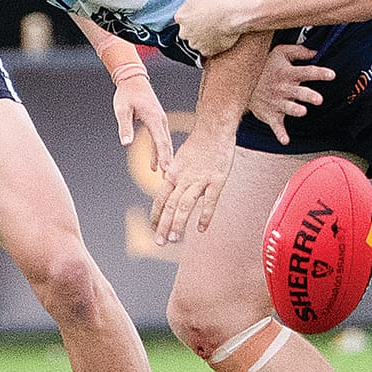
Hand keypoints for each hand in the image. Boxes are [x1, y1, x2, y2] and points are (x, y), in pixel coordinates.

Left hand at [110, 68, 174, 170]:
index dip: (163, 156)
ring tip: (164, 177)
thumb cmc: (126, 94)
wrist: (133, 81)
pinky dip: (158, 153)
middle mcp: (160, 121)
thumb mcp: (122, 110)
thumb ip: (125, 127)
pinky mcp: (157, 123)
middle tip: (169, 180)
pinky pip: (159, 141)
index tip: (165, 169)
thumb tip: (126, 144)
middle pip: (166, 145)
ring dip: (164, 159)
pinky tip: (155, 166)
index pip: (160, 141)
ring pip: (164, 144)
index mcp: (153, 118)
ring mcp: (160, 122)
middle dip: (167, 162)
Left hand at [149, 126, 234, 243]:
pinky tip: (201, 229)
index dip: (156, 215)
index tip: (154, 229)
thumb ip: (175, 175)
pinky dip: (204, 216)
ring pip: (185, 206)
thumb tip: (168, 187)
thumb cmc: (199, 144)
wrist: (214, 129)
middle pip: (170, 206)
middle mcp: (184, 179)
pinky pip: (209, 202)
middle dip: (163, 225)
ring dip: (178, 224)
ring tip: (174, 239)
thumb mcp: (180, 159)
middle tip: (160, 242)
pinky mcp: (217, 180)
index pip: (160, 199)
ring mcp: (200, 180)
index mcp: (173, 174)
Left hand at [174, 0, 243, 60]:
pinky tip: (221, 37)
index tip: (201, 13)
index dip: (192, 15)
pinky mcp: (208, 51)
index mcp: (180, 16)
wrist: (233, 12)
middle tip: (209, 22)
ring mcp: (196, 43)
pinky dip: (213, 46)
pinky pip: (208, 50)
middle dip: (196, 28)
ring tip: (216, 30)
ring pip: (197, 42)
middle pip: (188, 32)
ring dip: (204, 38)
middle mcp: (185, 32)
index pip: (182, 18)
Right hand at [247, 43, 333, 144]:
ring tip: (303, 112)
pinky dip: (280, 133)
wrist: (241, 82)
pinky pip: (276, 125)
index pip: (307, 72)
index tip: (332, 75)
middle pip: (299, 92)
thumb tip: (316, 51)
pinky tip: (285, 140)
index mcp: (288, 73)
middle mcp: (283, 88)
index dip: (319, 73)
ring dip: (295, 110)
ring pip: (288, 107)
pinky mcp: (270, 115)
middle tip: (319, 99)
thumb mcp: (280, 53)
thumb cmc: (265, 66)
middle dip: (308, 95)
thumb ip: (298, 51)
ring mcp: (276, 102)